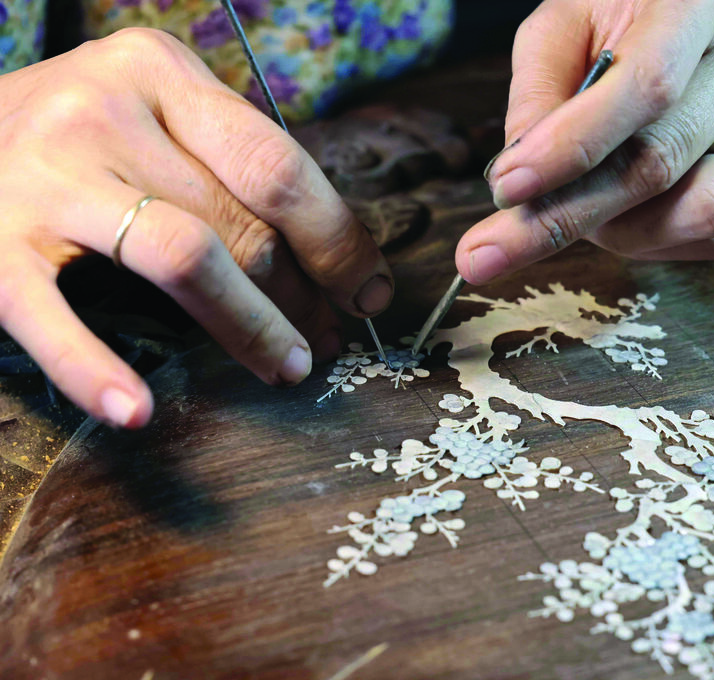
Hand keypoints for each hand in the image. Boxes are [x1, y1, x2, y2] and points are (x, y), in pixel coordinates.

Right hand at [0, 28, 392, 427]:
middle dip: (305, 294)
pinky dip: (95, 370)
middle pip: (242, 220)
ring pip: (185, 257)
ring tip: (288, 365)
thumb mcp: (151, 111)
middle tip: (328, 337)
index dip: (337, 239)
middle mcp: (103, 111)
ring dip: (252, 326)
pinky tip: (138, 411)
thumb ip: (227, 162)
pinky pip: (52, 319)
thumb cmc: (73, 135)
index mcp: (158, 73)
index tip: (369, 290)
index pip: (278, 166)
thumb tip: (331, 257)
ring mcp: (44, 176)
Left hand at [455, 0, 713, 282]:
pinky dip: (655, 242)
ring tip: (583, 211)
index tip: (506, 190)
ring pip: (699, 215)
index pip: (645, 87)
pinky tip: (628, 215)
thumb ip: (538, 92)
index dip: (572, 146)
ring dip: (618, 233)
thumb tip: (517, 179)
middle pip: (659, 164)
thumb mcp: (566, 27)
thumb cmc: (627, 26)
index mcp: (697, 5)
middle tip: (487, 254)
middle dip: (563, 218)